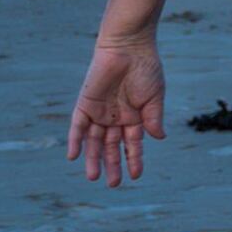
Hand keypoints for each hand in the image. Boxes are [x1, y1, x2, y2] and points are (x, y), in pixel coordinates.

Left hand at [67, 36, 164, 186]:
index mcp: (134, 117)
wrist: (128, 47)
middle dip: (112, 165)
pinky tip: (74, 156)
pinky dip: (75, 141)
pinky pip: (77, 126)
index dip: (134, 159)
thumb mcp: (155, 96)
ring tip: (93, 177)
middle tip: (112, 184)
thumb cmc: (146, 69)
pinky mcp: (85, 104)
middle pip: (111, 147)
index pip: (132, 144)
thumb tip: (158, 138)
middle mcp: (115, 118)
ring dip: (93, 158)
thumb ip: (153, 118)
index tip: (136, 176)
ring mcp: (99, 112)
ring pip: (94, 141)